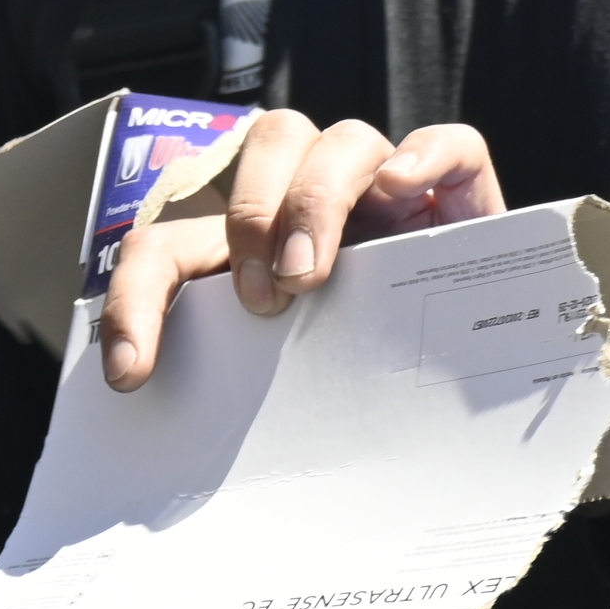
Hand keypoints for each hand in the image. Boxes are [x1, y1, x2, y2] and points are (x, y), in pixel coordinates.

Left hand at [99, 109, 501, 389]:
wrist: (477, 368)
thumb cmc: (365, 381)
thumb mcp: (290, 383)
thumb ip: (244, 392)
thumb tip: (185, 471)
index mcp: (252, 251)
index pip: (172, 243)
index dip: (138, 295)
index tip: (132, 371)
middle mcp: (314, 201)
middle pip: (264, 144)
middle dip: (250, 214)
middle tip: (263, 300)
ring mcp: (388, 188)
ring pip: (339, 137)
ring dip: (315, 198)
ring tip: (314, 272)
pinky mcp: (459, 191)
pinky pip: (448, 144)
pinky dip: (423, 155)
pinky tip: (402, 188)